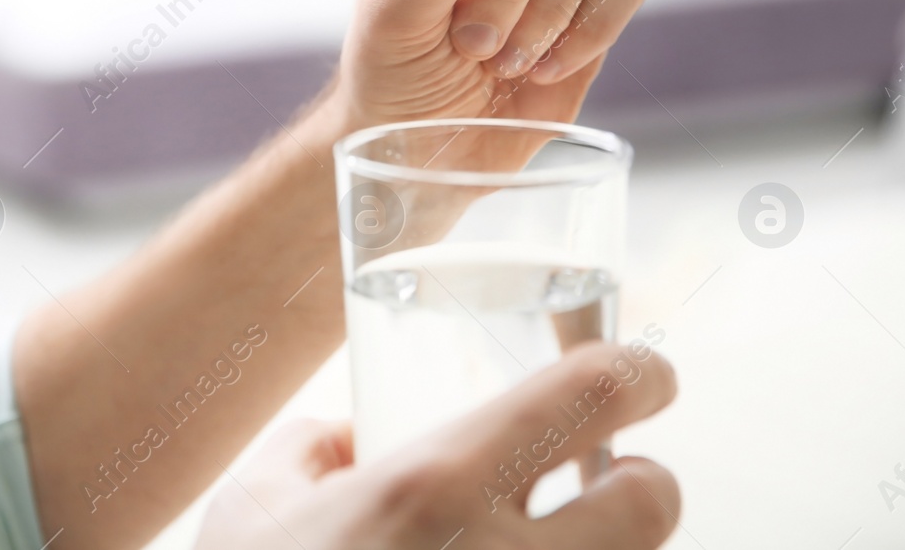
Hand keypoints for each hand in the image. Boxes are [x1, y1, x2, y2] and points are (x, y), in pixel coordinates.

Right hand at [193, 343, 679, 549]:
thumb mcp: (250, 509)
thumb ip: (309, 450)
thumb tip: (348, 443)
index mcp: (432, 486)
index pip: (591, 396)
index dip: (640, 373)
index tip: (644, 376)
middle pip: (654, 503)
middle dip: (641, 482)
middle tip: (605, 481)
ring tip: (537, 547)